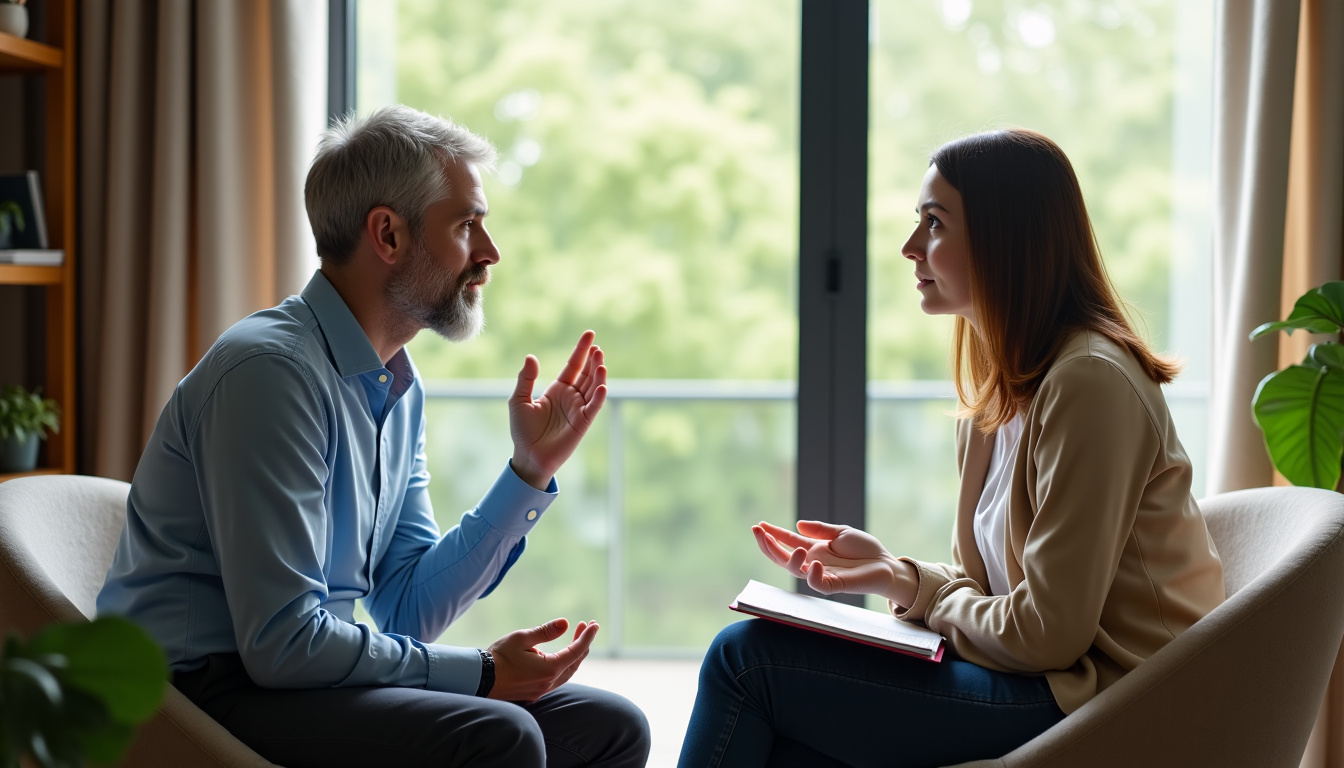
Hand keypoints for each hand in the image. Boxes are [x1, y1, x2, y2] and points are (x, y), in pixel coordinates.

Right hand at [487, 618, 598, 701]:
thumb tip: (565, 623)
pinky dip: (564, 665)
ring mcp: (541, 690)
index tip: (594, 625)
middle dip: (583, 644)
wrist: (479, 679)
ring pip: (567, 673)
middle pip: (574, 662)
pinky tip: (561, 656)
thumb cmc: (498, 657)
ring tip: (577, 638)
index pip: (576, 651)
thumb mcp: (521, 638)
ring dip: (574, 655)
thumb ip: (545, 631)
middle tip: (586, 626)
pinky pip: (557, 679)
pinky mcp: (533, 692)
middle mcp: (549, 683)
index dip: (587, 637)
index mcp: (549, 669)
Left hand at [509, 331, 606, 489]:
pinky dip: (599, 397)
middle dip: (593, 360)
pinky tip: (602, 386)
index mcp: (558, 389)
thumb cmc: (523, 431)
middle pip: (587, 374)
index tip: (590, 335)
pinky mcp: (583, 423)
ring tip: (600, 362)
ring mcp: (579, 409)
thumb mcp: (518, 400)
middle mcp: (571, 397)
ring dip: (598, 375)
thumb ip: (525, 379)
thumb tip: (531, 357)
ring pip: (593, 388)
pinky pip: (593, 408)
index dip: (582, 350)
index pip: (574, 365)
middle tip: (597, 348)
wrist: (528, 456)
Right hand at [752, 520, 917, 605]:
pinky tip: (815, 563)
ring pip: (796, 571)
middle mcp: (813, 562)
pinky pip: (817, 584)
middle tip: (758, 532)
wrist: (886, 564)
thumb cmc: (865, 549)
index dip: (773, 534)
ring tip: (798, 547)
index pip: (788, 542)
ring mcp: (822, 574)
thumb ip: (820, 530)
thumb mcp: (841, 532)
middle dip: (768, 546)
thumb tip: (797, 525)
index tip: (758, 525)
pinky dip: (813, 575)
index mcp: (814, 549)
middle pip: (783, 558)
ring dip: (790, 559)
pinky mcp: (834, 585)